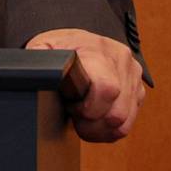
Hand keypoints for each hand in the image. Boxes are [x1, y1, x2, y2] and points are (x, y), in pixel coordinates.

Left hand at [27, 28, 144, 141]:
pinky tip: (93, 120)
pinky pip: (127, 124)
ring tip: (83, 117)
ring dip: (99, 129)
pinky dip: (108, 130)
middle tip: (74, 113)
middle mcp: (121, 61)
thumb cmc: (61, 46)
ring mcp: (133, 76)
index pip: (107, 89)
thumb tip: (33, 72)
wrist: (81, 41)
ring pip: (123, 123)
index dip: (88, 109)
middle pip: (116, 113)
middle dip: (91, 123)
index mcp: (99, 50)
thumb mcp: (44, 47)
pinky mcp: (138, 90)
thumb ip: (37, 58)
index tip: (71, 107)